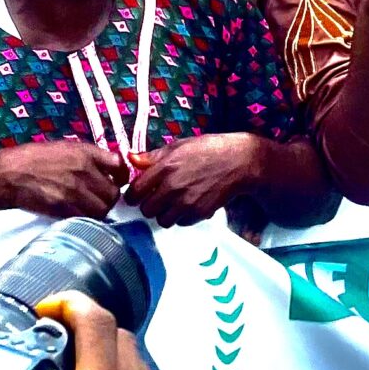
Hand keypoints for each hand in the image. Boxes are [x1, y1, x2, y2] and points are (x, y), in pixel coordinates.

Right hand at [0, 141, 127, 217]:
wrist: (7, 174)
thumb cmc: (31, 159)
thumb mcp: (62, 148)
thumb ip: (85, 157)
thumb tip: (104, 168)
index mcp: (84, 152)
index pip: (119, 164)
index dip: (121, 176)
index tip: (117, 181)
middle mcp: (83, 170)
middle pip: (113, 192)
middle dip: (109, 198)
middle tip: (99, 200)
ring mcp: (74, 191)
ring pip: (103, 209)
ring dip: (99, 212)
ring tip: (88, 210)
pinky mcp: (64, 209)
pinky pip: (86, 219)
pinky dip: (86, 220)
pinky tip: (77, 216)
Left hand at [128, 132, 263, 224]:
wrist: (238, 162)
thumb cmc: (208, 149)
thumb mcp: (179, 146)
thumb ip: (152, 156)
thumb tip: (130, 158)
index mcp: (165, 167)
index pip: (135, 191)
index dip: (133, 195)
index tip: (136, 195)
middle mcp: (173, 186)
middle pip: (147, 210)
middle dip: (149, 205)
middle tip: (156, 199)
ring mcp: (186, 202)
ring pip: (162, 220)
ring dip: (164, 214)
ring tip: (173, 203)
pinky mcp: (199, 213)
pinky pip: (180, 223)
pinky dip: (181, 217)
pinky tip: (188, 205)